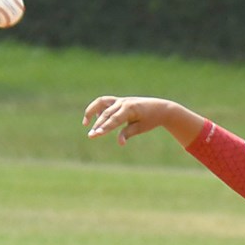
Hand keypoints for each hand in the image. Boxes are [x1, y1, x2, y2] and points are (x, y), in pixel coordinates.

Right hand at [83, 96, 204, 147]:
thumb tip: (120, 143)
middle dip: (97, 125)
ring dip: (92, 113)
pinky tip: (96, 118)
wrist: (159, 108)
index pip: (113, 120)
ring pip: (101, 104)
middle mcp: (123, 102)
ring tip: (85, 124)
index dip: (104, 128)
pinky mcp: (119, 101)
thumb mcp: (141, 128)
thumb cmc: (151, 119)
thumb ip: (128, 133)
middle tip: (90, 137)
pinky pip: (105, 102)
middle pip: (106, 114)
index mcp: (129, 109)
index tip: (96, 135)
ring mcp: (120, 100)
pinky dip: (98, 109)